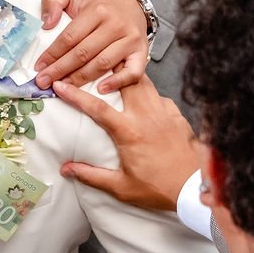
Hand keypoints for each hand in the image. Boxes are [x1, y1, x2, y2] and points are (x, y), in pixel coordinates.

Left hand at [35, 0, 149, 90]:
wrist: (131, 5)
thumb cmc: (98, 3)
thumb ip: (53, 1)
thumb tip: (47, 24)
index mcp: (97, 10)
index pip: (69, 37)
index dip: (52, 54)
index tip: (39, 67)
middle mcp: (115, 24)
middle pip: (83, 53)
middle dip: (60, 70)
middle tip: (44, 81)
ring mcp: (130, 39)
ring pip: (102, 64)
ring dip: (80, 79)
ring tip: (62, 86)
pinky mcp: (141, 52)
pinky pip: (132, 72)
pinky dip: (118, 82)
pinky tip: (101, 89)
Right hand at [53, 77, 200, 213]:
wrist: (194, 188)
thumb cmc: (159, 188)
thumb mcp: (121, 187)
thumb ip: (92, 176)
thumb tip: (66, 169)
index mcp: (128, 132)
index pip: (95, 107)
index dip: (75, 94)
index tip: (60, 85)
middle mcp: (146, 116)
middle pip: (124, 80)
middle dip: (109, 69)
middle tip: (95, 63)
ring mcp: (164, 113)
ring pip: (144, 82)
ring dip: (129, 77)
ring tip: (118, 74)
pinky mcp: (177, 116)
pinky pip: (161, 96)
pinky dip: (150, 93)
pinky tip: (146, 100)